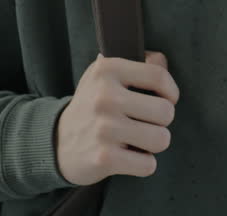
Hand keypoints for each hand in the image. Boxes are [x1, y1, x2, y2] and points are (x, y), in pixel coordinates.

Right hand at [55, 51, 179, 185]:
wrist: (55, 142)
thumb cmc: (91, 106)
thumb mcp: (105, 76)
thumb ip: (137, 64)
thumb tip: (161, 60)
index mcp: (107, 70)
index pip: (158, 76)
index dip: (171, 92)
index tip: (167, 100)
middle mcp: (105, 97)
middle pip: (166, 112)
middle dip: (161, 122)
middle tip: (145, 123)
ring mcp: (104, 128)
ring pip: (161, 139)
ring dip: (154, 144)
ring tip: (138, 140)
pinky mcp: (104, 158)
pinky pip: (148, 165)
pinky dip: (143, 164)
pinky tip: (128, 156)